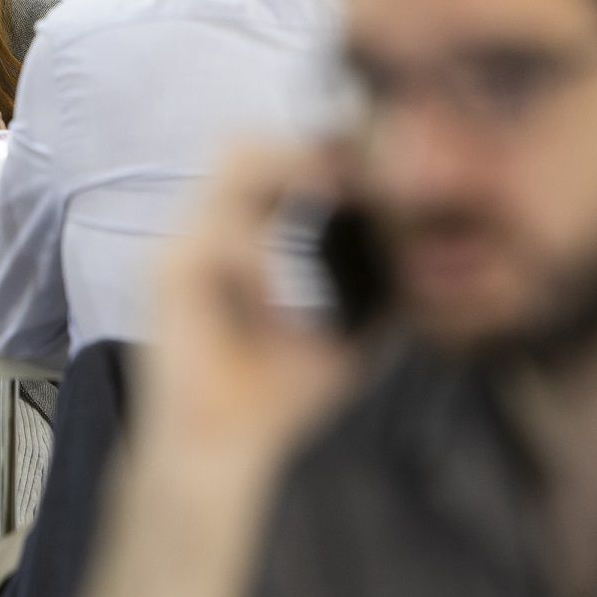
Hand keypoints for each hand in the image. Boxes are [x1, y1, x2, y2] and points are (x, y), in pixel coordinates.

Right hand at [142, 146, 357, 476]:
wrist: (217, 454)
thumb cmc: (273, 399)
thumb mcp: (344, 334)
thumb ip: (375, 292)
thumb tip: (430, 261)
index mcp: (236, 238)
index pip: (271, 161)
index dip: (323, 154)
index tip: (378, 169)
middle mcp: (201, 231)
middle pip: (242, 142)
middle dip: (306, 151)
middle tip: (361, 176)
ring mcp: (179, 248)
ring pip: (229, 164)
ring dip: (288, 175)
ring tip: (335, 199)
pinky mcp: (166, 278)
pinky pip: (221, 241)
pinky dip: (260, 264)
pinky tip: (278, 310)